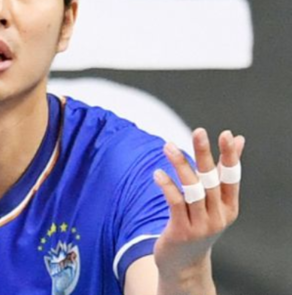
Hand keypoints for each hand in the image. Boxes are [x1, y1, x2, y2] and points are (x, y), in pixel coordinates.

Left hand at [153, 128, 244, 287]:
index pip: (232, 178)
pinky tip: (158, 172)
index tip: (227, 134)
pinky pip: (175, 203)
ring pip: (192, 190)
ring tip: (168, 146)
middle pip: (211, 180)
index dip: (230, 156)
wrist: (183, 264)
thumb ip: (222, 171)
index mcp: (229, 207)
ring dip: (180, 165)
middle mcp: (218, 217)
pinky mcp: (182, 231)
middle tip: (199, 131)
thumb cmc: (198, 224)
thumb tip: (239, 139)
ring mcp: (201, 226)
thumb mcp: (214, 200)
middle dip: (205, 154)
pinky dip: (167, 186)